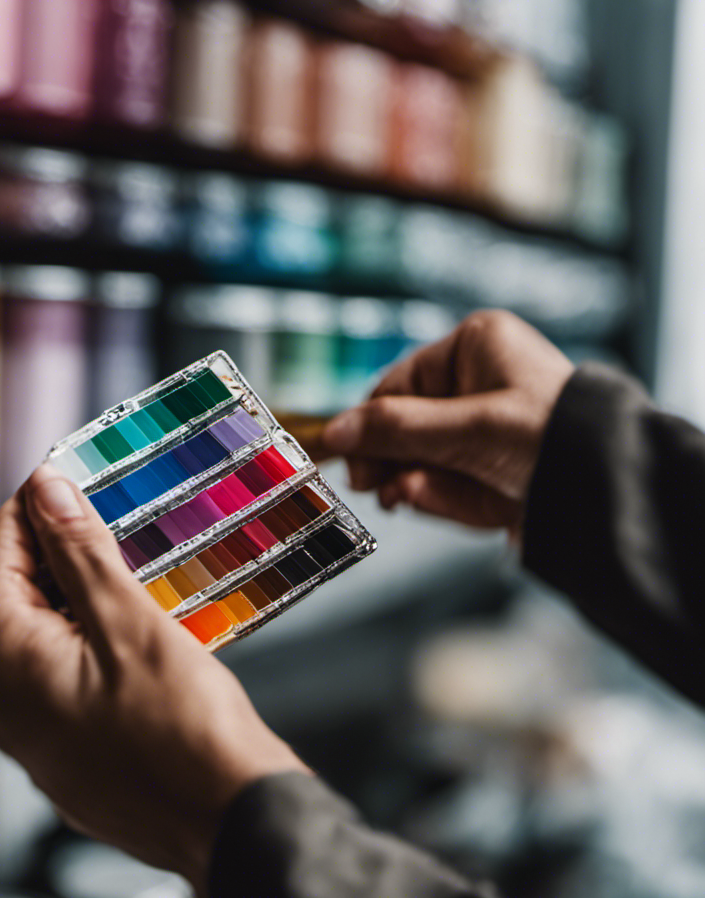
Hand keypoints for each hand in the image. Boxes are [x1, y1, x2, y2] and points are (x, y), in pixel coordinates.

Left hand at [0, 465, 307, 892]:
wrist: (231, 824)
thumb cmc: (184, 728)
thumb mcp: (130, 624)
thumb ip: (79, 554)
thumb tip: (44, 492)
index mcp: (5, 670)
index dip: (22, 516)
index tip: (56, 479)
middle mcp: (4, 709)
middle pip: (2, 606)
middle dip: (39, 553)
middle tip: (86, 512)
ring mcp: (34, 740)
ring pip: (30, 644)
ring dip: (62, 596)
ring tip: (109, 556)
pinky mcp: (68, 756)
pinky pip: (55, 678)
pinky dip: (78, 638)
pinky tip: (120, 619)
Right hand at [322, 311, 573, 534]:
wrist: (611, 491)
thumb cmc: (552, 439)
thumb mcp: (465, 430)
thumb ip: (394, 430)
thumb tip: (333, 433)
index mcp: (475, 347)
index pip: (396, 386)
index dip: (369, 426)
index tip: (349, 462)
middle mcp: (479, 381)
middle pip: (407, 426)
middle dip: (396, 461)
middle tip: (374, 488)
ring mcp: (486, 426)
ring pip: (424, 459)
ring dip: (421, 484)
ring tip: (415, 498)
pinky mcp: (493, 465)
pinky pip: (449, 482)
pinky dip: (447, 499)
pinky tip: (454, 505)